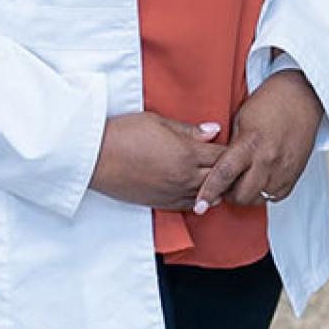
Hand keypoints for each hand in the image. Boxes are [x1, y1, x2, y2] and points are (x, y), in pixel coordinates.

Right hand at [89, 113, 226, 209]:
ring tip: (218, 176)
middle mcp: (184, 177)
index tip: (232, 144)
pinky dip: (200, 198)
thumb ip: (189, 129)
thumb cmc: (123, 134)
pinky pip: (191, 206)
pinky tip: (200, 191)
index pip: (221, 155)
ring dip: (216, 186)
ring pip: (209, 195)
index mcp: (186, 153)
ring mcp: (174, 193)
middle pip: (220, 178)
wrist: (96, 157)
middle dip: (228, 169)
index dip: (230, 149)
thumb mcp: (158, 121)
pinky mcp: (162, 203)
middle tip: (231, 161)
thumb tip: (214, 130)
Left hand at [194, 70, 322, 211]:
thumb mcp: (241, 120)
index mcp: (250, 143)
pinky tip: (259, 180)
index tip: (199, 206)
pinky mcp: (294, 175)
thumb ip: (230, 146)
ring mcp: (283, 170)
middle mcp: (268, 160)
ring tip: (241, 181)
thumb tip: (216, 167)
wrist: (302, 97)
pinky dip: (263, 193)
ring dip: (246, 195)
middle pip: (241, 195)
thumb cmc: (268, 103)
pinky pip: (274, 197)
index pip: (224, 174)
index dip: (209, 192)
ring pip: (258, 199)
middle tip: (223, 186)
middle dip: (228, 195)